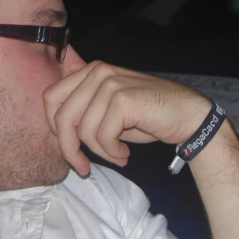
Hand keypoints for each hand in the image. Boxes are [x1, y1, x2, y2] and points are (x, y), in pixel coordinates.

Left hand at [42, 61, 211, 173]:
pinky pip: (103, 137)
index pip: (51, 98)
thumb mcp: (110, 111)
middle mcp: (98, 72)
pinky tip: (125, 154)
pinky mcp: (123, 99)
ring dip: (100, 152)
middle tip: (83, 166)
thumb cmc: (149, 116)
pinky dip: (112, 152)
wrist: (188, 115)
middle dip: (69, 148)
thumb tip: (59, 136)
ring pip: (84, 131)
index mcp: (91, 72)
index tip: (69, 148)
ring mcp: (111, 84)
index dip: (54, 128)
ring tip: (117, 156)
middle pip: (62, 116)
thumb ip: (86, 114)